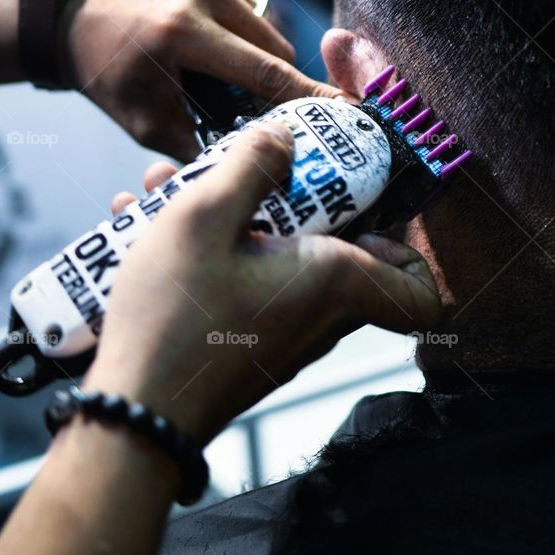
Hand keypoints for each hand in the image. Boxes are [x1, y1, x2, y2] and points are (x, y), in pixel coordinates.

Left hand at [66, 0, 336, 159]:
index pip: (264, 70)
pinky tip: (199, 25)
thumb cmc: (106, 74)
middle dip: (270, 77)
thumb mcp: (146, 123)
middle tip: (256, 103)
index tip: (347, 109)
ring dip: (248, 46)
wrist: (65, 13)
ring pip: (259, 19)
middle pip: (270, 44)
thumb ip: (204, 145)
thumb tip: (257, 166)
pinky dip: (232, 16)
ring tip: (210, 61)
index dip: (308, 94)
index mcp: (180, 31)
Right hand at [85, 122, 440, 446]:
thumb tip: (284, 137)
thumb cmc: (176, 318)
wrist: (132, 417)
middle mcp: (317, 318)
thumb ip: (250, 165)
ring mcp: (278, 339)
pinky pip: (239, 288)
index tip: (361, 212)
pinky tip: (140, 230)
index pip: (421, 294)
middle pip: (334, 254)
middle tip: (238, 176)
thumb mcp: (204, 216)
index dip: (408, 252)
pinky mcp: (239, 350)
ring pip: (273, 263)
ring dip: (228, 221)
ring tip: (165, 191)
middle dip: (283, 202)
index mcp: (333, 283)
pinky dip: (203, 257)